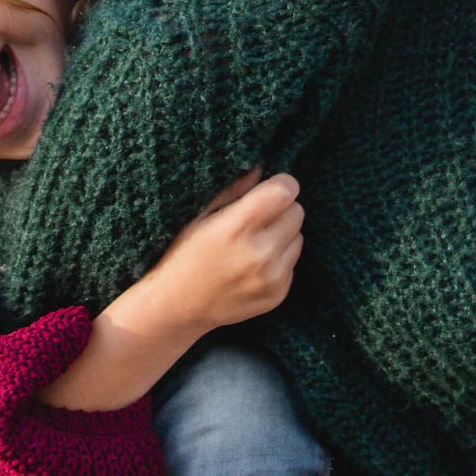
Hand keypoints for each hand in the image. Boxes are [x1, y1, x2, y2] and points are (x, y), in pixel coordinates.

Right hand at [33, 169, 301, 412]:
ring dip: (282, 235)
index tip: (270, 189)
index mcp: (238, 227)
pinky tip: (252, 266)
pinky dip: (279, 260)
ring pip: (298, 238)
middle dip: (281, 209)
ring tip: (251, 244)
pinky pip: (293, 263)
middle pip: (297, 212)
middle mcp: (260, 253)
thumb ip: (233, 189)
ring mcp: (272, 277)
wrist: (176, 308)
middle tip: (256, 218)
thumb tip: (262, 168)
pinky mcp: (278, 294)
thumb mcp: (198, 216)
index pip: (286, 191)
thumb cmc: (182, 255)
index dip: (281, 184)